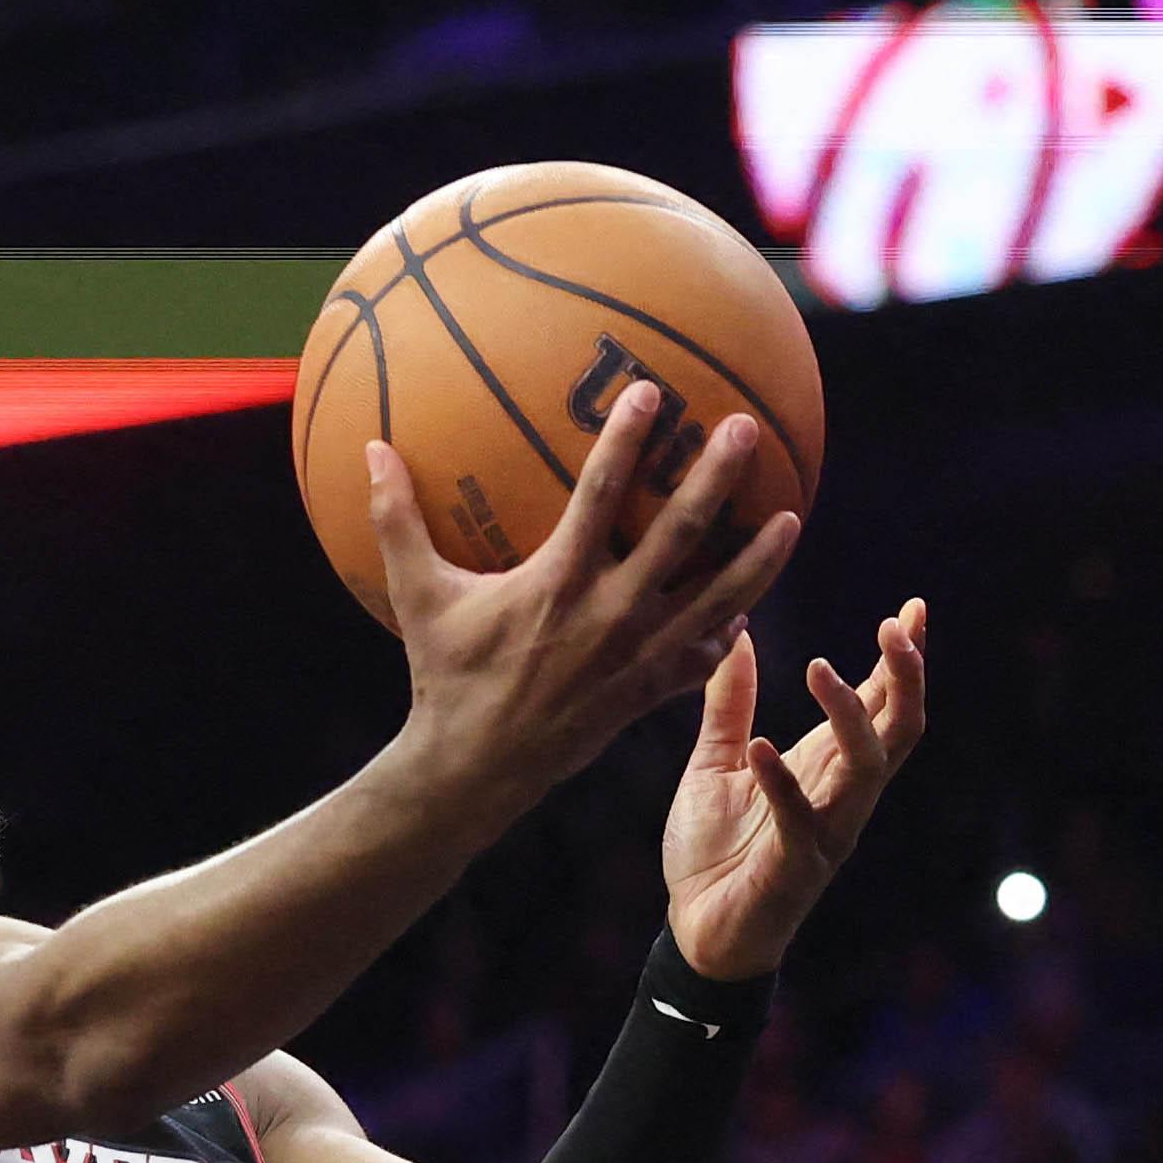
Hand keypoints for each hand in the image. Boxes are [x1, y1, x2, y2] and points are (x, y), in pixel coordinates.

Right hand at [368, 392, 801, 823]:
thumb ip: (397, 520)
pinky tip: (748, 607)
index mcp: (559, 583)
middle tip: (747, 429)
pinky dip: (731, 632)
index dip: (626, 440)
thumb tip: (370, 448)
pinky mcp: (649, 693)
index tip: (650, 390)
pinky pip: (703, 658)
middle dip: (717, 478)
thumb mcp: (417, 597)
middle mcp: (611, 615)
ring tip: (792, 516)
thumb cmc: (445, 678)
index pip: (602, 495)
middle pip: (680, 535)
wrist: (475, 772)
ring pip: (717, 599)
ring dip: (759, 559)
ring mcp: (639, 656)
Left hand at [661, 596, 929, 982]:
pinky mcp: (796, 866)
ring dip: (849, 716)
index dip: (903, 658)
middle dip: (906, 677)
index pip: (882, 704)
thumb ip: (729, 704)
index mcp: (827, 765)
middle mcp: (840, 794)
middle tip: (896, 627)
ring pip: (866, 767)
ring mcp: (826, 831)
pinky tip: (760, 746)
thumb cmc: (714, 850)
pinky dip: (781, 782)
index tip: (915, 607)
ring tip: (817, 667)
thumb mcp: (714, 762)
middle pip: (899, 729)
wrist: (694, 930)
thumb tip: (736, 632)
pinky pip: (801, 820)